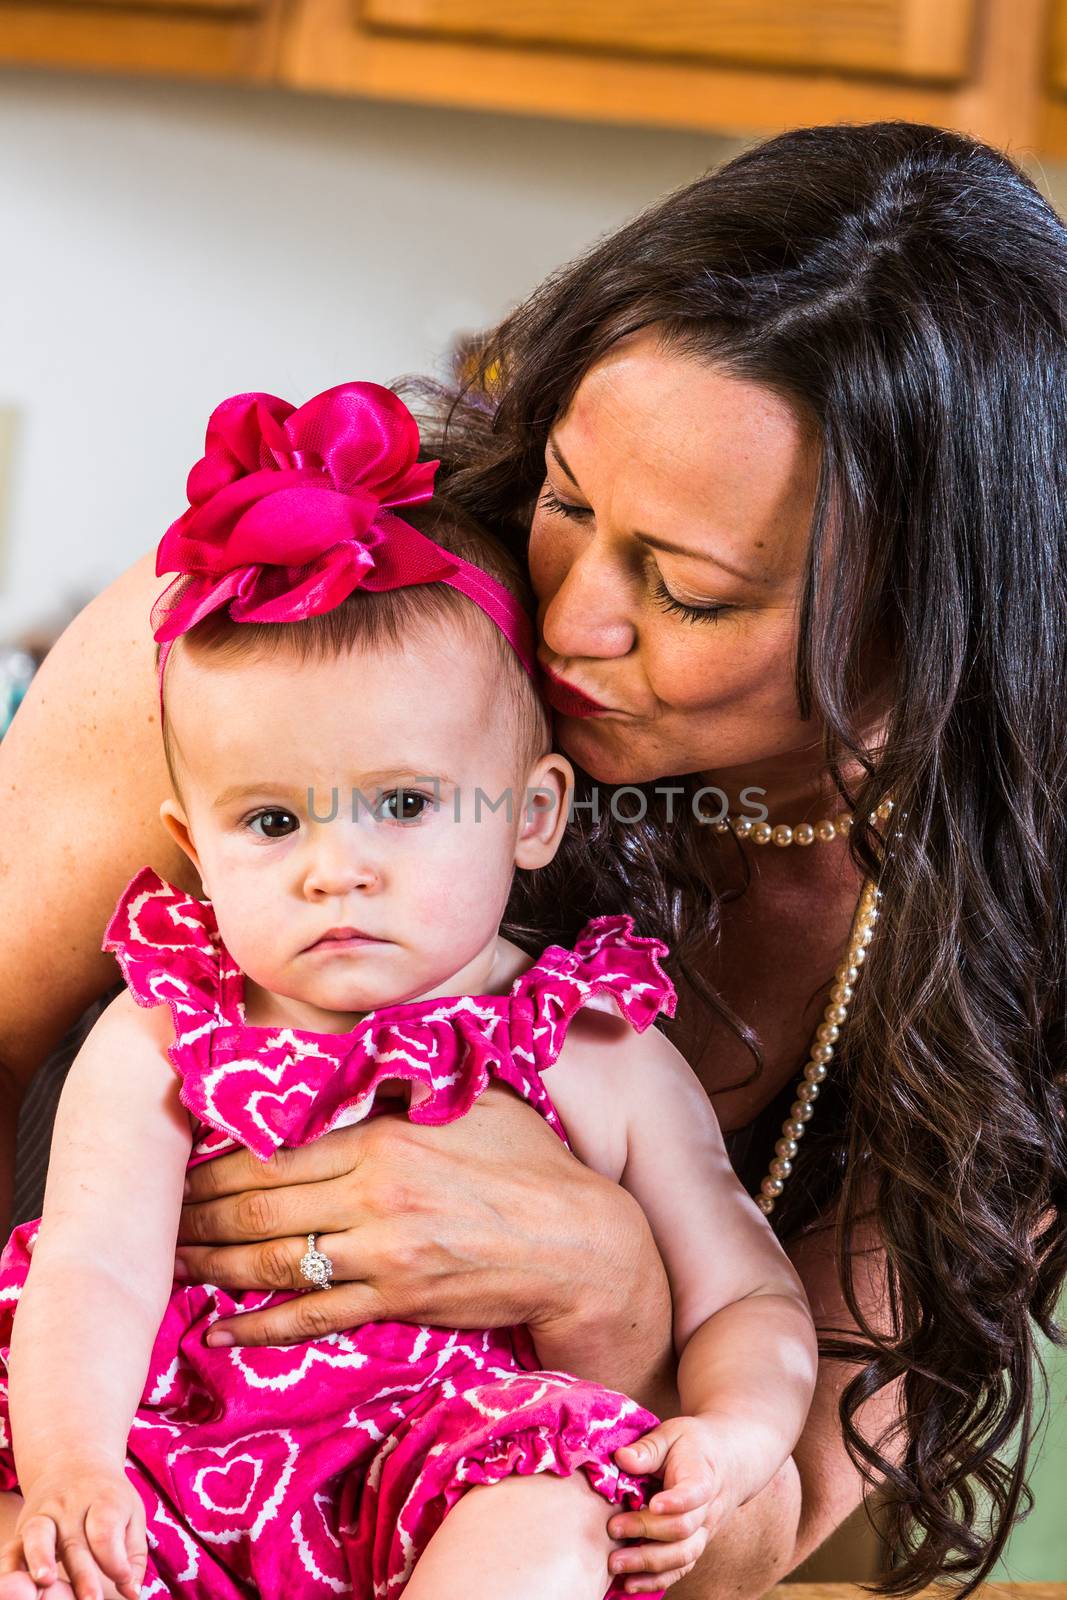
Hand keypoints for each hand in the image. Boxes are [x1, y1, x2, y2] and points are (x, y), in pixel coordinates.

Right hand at [0, 1458, 145, 1599]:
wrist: (73, 1463)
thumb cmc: (108, 1500)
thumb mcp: (131, 1516)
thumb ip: (132, 1556)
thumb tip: (132, 1594)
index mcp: (104, 1499)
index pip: (105, 1529)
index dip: (114, 1559)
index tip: (123, 1580)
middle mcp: (71, 1504)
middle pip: (75, 1540)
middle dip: (82, 1573)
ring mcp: (45, 1514)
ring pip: (39, 1535)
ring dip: (41, 1559)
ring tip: (46, 1582)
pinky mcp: (24, 1527)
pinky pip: (12, 1547)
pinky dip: (11, 1567)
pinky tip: (16, 1584)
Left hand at [177, 1089, 666, 1374]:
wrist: (580, 1245)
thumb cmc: (529, 1163)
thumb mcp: (471, 1101)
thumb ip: (405, 1082)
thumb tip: (354, 1057)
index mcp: (385, 1139)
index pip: (279, 1150)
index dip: (221, 1162)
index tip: (187, 1164)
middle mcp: (375, 1195)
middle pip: (261, 1206)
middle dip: (200, 1213)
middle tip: (164, 1216)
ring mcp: (385, 1254)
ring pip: (276, 1262)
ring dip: (215, 1264)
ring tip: (178, 1262)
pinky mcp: (397, 1301)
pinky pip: (313, 1318)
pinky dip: (261, 1326)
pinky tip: (223, 1330)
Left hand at [607, 1417, 737, 1594]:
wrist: (728, 1461)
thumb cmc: (694, 1445)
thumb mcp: (673, 1433)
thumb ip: (649, 1448)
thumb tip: (621, 1458)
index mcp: (703, 1477)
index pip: (694, 1494)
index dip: (676, 1501)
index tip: (653, 1504)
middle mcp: (707, 1510)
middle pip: (683, 1530)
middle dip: (647, 1532)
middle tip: (613, 1528)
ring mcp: (703, 1533)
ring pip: (683, 1556)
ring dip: (648, 1564)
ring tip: (615, 1564)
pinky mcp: (694, 1546)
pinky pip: (679, 1569)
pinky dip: (656, 1580)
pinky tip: (630, 1583)